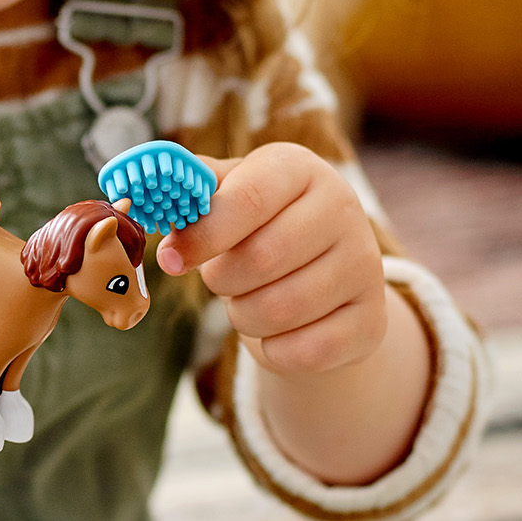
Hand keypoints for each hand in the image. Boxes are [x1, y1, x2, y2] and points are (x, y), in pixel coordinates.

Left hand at [160, 142, 387, 375]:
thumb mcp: (232, 192)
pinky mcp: (372, 321)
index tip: (171, 258)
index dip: (202, 234)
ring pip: (277, 311)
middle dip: (222, 280)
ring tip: (248, 299)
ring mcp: (365, 266)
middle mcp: (343, 209)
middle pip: (260, 260)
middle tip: (219, 278)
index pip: (247, 199)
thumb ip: (193, 191)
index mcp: (300, 169)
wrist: (326, 272)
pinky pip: (302, 352)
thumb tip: (149, 196)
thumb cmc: (263, 224)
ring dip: (243, 315)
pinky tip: (277, 330)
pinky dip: (271, 350)